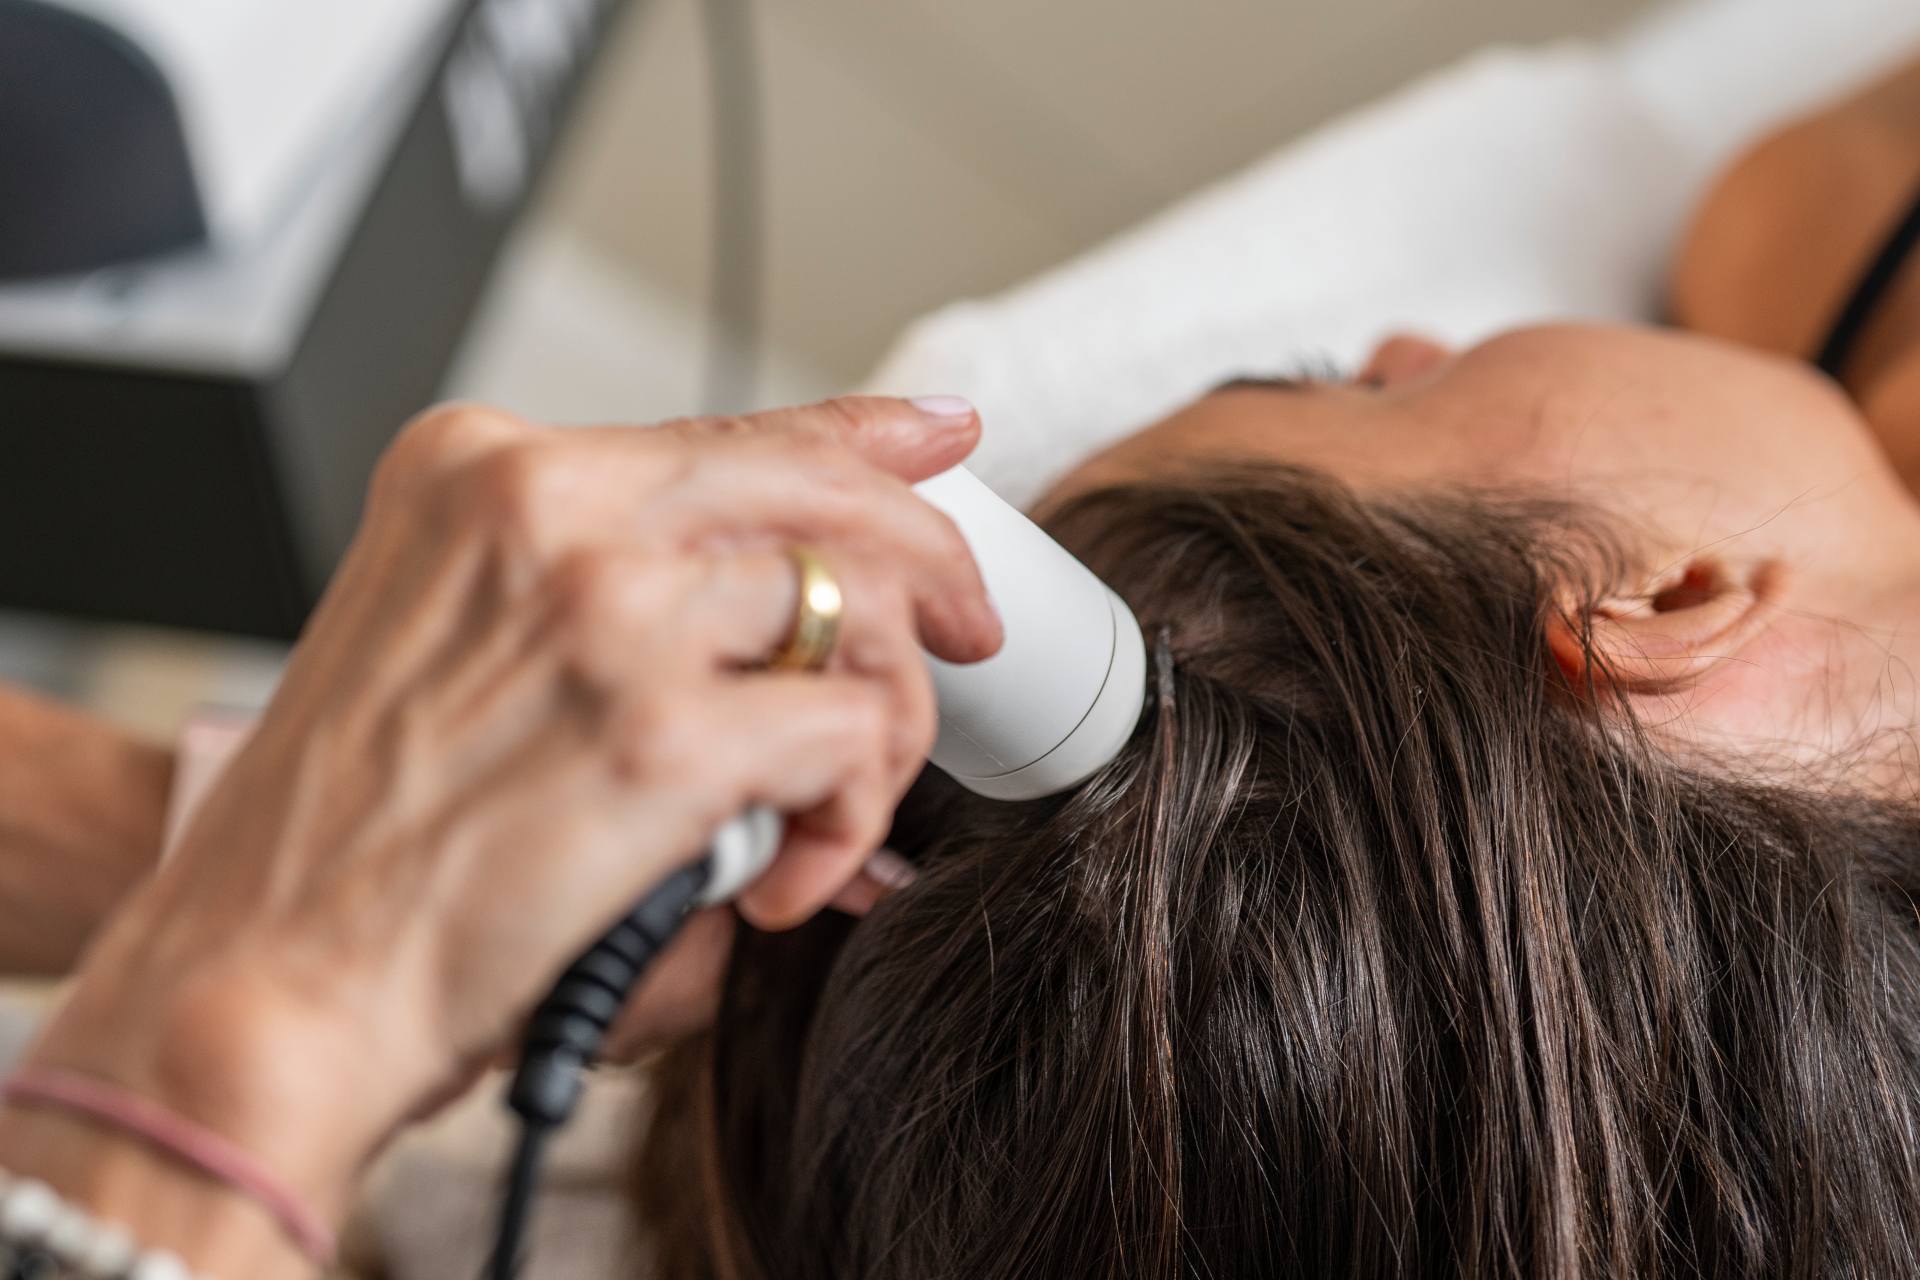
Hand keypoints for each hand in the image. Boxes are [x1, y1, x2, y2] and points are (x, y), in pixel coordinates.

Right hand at [9, 396, 996, 1252]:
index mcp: (484, 471)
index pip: (725, 429)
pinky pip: (850, 736)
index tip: (933, 439)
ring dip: (884, 729)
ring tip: (832, 818)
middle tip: (970, 631)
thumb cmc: (350, 843)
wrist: (258, 978)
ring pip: (859, 613)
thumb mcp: (451, 651)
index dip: (859, 434)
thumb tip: (797, 644)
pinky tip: (789, 879)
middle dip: (932, 558)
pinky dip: (850, 820)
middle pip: (822, 488)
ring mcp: (610, 609)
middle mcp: (550, 507)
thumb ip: (611, 607)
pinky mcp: (661, 730)